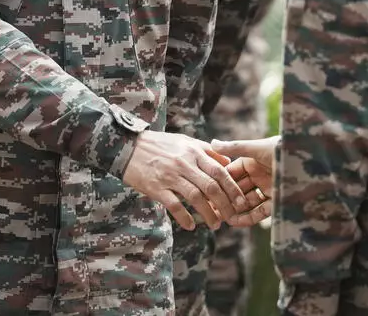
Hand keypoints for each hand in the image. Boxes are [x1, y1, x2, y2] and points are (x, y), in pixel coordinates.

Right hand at [122, 131, 246, 231]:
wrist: (126, 146)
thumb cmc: (158, 144)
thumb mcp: (184, 141)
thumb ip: (206, 150)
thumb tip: (227, 162)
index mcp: (193, 151)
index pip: (220, 171)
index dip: (233, 189)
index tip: (241, 202)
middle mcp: (184, 163)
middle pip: (211, 187)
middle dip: (225, 205)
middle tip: (232, 218)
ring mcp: (170, 175)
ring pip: (196, 198)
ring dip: (208, 214)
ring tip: (215, 225)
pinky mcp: (156, 187)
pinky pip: (175, 205)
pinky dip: (185, 217)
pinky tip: (191, 226)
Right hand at [209, 136, 277, 226]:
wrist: (307, 160)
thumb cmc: (282, 149)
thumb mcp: (256, 148)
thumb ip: (234, 147)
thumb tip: (212, 143)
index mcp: (252, 162)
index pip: (231, 174)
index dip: (219, 182)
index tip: (205, 190)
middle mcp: (258, 176)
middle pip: (237, 190)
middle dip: (224, 200)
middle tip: (209, 209)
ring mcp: (266, 190)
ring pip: (246, 203)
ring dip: (234, 211)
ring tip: (220, 219)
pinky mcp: (276, 202)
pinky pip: (259, 212)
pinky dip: (248, 218)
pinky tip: (235, 222)